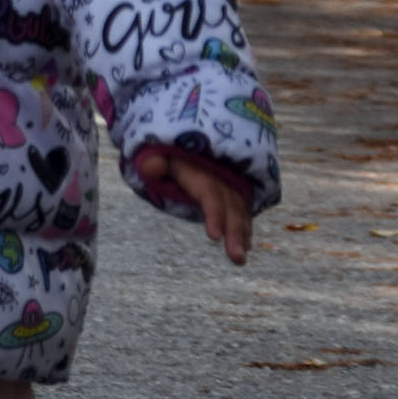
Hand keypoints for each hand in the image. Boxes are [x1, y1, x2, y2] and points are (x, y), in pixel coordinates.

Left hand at [132, 144, 253, 264]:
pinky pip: (240, 207)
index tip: (214, 237)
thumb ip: (152, 162)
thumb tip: (152, 165)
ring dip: (241, 233)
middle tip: (237, 259)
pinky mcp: (229, 188)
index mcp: (196, 167)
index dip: (214, 213)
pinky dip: (243, 225)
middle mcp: (217, 174)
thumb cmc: (160, 151)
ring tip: (240, 258)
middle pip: (229, 204)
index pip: (209, 192)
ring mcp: (226, 180)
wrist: (175, 139)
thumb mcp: (151, 152)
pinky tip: (245, 245)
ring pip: (239, 208)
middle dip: (234, 232)